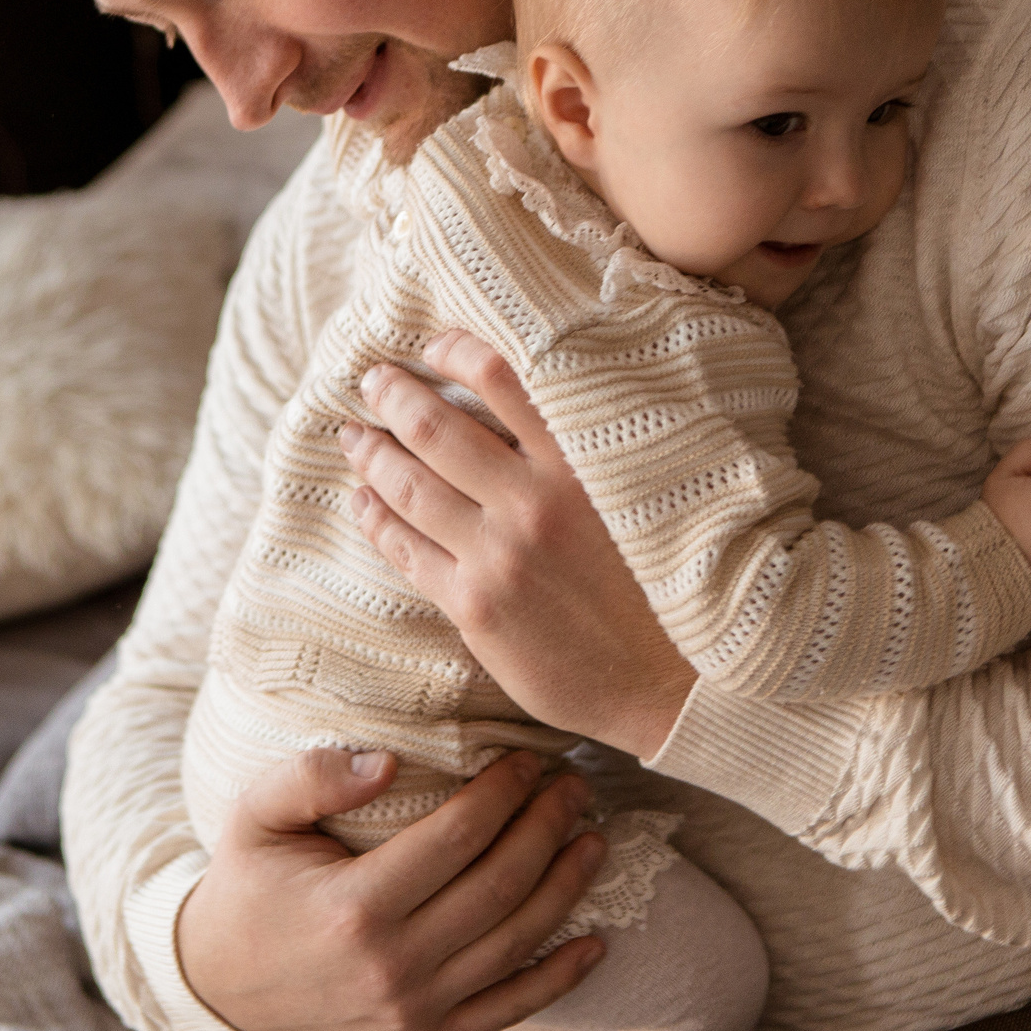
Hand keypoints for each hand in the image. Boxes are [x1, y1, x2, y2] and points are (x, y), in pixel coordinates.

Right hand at [177, 747, 608, 1030]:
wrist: (224, 981)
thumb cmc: (247, 884)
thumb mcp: (255, 815)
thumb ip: (314, 776)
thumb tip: (390, 762)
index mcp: (353, 906)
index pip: (456, 838)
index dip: (502, 793)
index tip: (527, 759)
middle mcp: (392, 965)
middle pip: (498, 886)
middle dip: (546, 828)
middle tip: (572, 787)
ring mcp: (413, 1009)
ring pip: (515, 942)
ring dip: (565, 887)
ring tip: (591, 839)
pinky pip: (508, 1009)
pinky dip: (558, 977)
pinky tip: (594, 940)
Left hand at [341, 329, 695, 760]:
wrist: (676, 684)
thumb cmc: (667, 584)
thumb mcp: (639, 496)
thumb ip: (585, 454)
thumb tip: (525, 409)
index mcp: (579, 463)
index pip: (500, 378)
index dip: (454, 351)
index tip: (431, 346)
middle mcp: (533, 502)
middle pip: (435, 429)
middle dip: (392, 396)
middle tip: (371, 379)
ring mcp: (498, 556)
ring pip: (409, 487)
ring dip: (371, 454)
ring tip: (354, 437)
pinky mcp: (475, 606)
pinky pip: (407, 551)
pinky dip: (376, 518)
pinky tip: (363, 500)